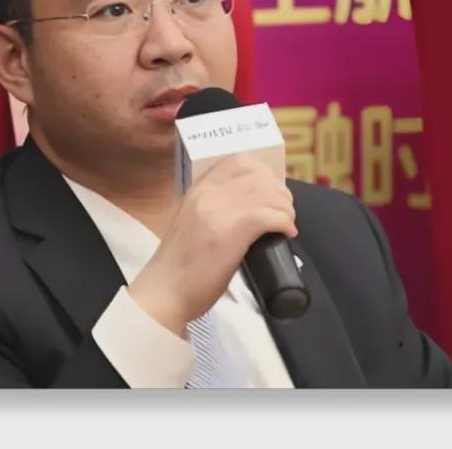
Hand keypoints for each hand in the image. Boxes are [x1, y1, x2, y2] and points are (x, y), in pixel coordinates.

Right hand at [127, 154, 296, 335]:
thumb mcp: (191, 222)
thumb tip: (243, 211)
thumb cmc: (177, 266)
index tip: (270, 191)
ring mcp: (221, 210)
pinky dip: (285, 222)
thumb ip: (211, 209)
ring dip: (285, 208)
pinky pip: (272, 215)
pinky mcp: (233, 231)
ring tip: (286, 224)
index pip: (238, 161)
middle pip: (260, 176)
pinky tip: (286, 234)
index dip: (263, 172)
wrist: (165, 291)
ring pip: (270, 194)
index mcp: (198, 189)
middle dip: (279, 192)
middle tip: (283, 211)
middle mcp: (209, 193)